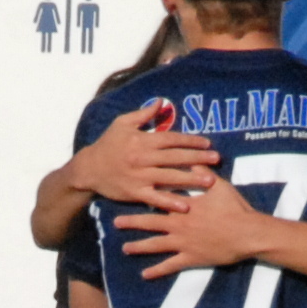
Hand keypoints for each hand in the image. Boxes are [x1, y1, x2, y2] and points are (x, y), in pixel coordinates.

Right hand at [67, 105, 219, 207]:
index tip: (207, 143)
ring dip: (192, 179)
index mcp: (142, 140)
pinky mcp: (135, 193)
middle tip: (217, 159)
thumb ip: (143, 114)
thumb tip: (162, 102)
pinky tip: (186, 205)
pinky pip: (156, 198)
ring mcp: (140, 177)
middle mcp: (143, 158)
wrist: (89, 169)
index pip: (172, 139)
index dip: (191, 141)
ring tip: (211, 181)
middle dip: (198, 158)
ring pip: (170, 177)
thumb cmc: (108, 144)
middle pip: (176, 157)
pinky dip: (171, 202)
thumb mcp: (122, 123)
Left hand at [119, 173, 277, 279]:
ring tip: (125, 248)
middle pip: (150, 223)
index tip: (130, 193)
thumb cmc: (235, 208)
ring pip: (155, 245)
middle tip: (115, 223)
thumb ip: (204, 171)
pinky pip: (170, 266)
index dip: (145, 196)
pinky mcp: (191, 258)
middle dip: (132, 222)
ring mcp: (183, 243)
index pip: (160, 199)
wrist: (247, 233)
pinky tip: (144, 274)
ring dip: (139, 246)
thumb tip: (193, 156)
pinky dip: (157, 270)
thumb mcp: (220, 185)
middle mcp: (179, 224)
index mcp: (184, 206)